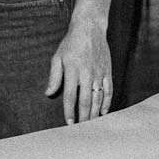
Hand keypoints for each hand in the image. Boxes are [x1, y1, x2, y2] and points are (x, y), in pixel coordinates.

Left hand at [45, 0, 112, 124]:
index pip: (70, 96)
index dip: (69, 111)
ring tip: (91, 124)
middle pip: (85, 101)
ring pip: (98, 98)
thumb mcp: (58, 57)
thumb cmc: (71, 43)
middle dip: (83, 117)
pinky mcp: (108, 71)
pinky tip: (103, 112)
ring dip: (94, 113)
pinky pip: (108, 90)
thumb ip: (54, 76)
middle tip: (81, 129)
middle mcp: (87, 74)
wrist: (90, 28)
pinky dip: (107, 102)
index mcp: (73, 71)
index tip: (69, 123)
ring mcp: (99, 73)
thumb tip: (49, 93)